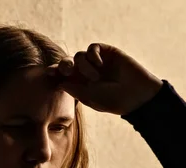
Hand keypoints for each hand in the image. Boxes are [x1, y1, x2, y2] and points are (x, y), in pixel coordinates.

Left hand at [47, 43, 163, 115]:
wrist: (137, 94)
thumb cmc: (113, 100)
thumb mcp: (90, 97)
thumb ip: (74, 89)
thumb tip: (59, 81)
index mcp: (79, 84)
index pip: (62, 76)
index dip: (54, 73)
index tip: (48, 73)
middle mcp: (85, 72)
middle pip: (66, 63)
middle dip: (64, 65)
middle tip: (68, 70)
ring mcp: (96, 62)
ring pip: (78, 55)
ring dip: (84, 66)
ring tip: (96, 77)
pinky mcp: (107, 52)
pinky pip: (92, 48)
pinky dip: (93, 55)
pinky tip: (100, 64)